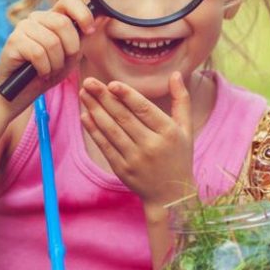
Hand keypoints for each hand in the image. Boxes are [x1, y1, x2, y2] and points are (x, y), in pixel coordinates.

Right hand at [0, 0, 95, 110]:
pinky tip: (41, 73)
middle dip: (70, 49)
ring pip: (51, 42)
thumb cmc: (49, 70)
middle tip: (63, 63)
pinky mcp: (13, 41)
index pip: (68, 0)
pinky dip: (44, 68)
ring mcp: (23, 27)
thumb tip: (103, 18)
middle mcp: (37, 17)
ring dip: (56, 63)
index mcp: (53, 16)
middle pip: (62, 23)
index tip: (89, 31)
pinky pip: (38, 53)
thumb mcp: (72, 54)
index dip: (82, 14)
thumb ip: (83, 37)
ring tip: (50, 70)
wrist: (23, 90)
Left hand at [78, 72, 194, 209]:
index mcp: (168, 133)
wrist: (171, 195)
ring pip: (112, 130)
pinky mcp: (122, 169)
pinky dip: (94, 130)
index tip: (111, 83)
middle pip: (124, 117)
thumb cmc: (179, 157)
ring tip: (84, 94)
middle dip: (104, 98)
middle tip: (89, 82)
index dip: (127, 95)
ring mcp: (135, 159)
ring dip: (95, 110)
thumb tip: (175, 74)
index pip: (144, 110)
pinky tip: (86, 116)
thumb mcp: (186, 129)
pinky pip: (105, 146)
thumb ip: (181, 100)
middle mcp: (151, 145)